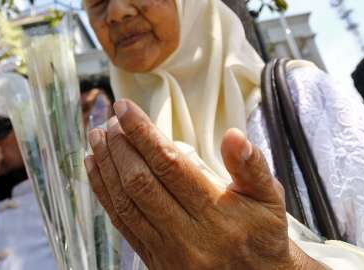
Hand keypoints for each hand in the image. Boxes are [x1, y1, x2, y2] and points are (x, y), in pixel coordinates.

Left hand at [85, 99, 322, 269]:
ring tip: (97, 137)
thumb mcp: (269, 199)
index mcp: (218, 214)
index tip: (124, 109)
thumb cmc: (262, 236)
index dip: (142, 133)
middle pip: (140, 182)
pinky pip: (121, 223)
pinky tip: (94, 167)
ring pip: (125, 202)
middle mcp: (188, 236)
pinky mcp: (153, 260)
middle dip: (120, 146)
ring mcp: (167, 251)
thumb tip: (234, 136)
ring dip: (106, 165)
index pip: (169, 164)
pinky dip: (103, 192)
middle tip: (110, 120)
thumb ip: (252, 166)